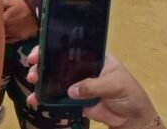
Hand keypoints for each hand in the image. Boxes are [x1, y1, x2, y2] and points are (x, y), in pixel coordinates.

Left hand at [3, 0, 38, 43]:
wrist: (38, 11)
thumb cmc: (22, 5)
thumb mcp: (9, 1)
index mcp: (4, 19)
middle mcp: (9, 29)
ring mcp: (15, 35)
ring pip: (2, 38)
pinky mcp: (20, 38)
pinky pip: (10, 41)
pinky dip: (5, 38)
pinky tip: (3, 35)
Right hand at [25, 47, 161, 128]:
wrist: (133, 119)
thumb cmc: (129, 94)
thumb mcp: (115, 85)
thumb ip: (93, 86)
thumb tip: (70, 91)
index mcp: (93, 56)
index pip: (70, 46)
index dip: (52, 46)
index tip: (39, 52)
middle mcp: (81, 67)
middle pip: (57, 60)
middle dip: (42, 63)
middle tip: (33, 69)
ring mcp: (76, 82)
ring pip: (54, 78)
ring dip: (41, 80)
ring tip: (33, 84)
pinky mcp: (74, 99)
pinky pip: (57, 97)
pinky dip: (45, 98)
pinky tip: (36, 100)